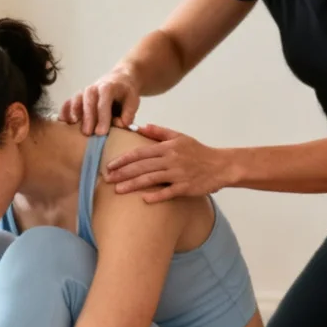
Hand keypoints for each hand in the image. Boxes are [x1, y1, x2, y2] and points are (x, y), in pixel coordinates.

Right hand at [60, 68, 140, 134]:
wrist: (119, 79)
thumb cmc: (126, 93)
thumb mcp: (133, 101)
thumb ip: (129, 113)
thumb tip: (119, 124)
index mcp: (109, 87)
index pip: (104, 103)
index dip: (102, 118)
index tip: (101, 133)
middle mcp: (94, 88)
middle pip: (89, 102)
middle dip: (87, 118)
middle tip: (87, 134)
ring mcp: (84, 92)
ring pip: (76, 100)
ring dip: (73, 112)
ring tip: (72, 125)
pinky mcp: (78, 97)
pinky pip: (69, 102)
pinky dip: (64, 110)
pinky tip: (63, 121)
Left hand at [104, 124, 236, 201]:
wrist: (220, 165)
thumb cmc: (198, 151)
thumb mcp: (180, 137)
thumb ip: (160, 132)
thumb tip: (141, 127)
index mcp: (168, 147)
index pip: (141, 152)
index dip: (124, 159)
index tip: (110, 165)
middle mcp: (171, 159)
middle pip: (142, 166)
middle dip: (122, 173)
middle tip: (106, 179)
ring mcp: (178, 174)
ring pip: (151, 179)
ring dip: (133, 184)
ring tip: (118, 190)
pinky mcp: (186, 187)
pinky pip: (168, 192)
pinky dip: (156, 196)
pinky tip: (144, 199)